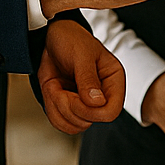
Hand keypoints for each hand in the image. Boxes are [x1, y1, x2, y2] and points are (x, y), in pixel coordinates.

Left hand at [36, 19, 124, 133]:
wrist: (52, 38)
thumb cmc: (72, 40)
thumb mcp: (82, 54)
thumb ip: (88, 78)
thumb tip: (97, 102)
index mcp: (113, 80)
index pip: (112, 111)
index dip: (91, 111)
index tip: (75, 97)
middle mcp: (102, 95)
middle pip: (90, 121)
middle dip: (69, 106)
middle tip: (61, 87)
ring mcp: (85, 103)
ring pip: (74, 125)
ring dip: (58, 108)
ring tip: (55, 87)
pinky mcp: (70, 107)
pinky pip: (61, 123)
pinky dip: (51, 110)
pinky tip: (52, 90)